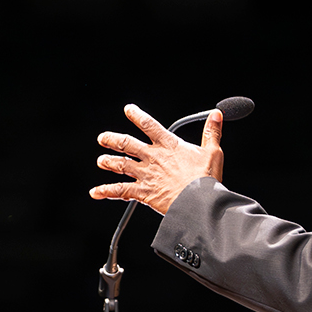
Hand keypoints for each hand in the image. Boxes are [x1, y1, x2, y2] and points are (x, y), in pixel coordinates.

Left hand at [90, 104, 224, 213]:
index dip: (137, 116)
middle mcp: (153, 157)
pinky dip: (106, 191)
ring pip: (121, 165)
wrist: (198, 202)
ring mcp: (146, 174)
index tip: (128, 109)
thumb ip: (211, 132)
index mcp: (169, 145)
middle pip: (127, 144)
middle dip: (112, 140)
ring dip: (108, 162)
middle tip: (103, 138)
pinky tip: (95, 192)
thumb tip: (216, 115)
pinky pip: (120, 190)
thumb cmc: (206, 178)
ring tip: (101, 161)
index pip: (150, 125)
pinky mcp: (143, 192)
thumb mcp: (212, 151)